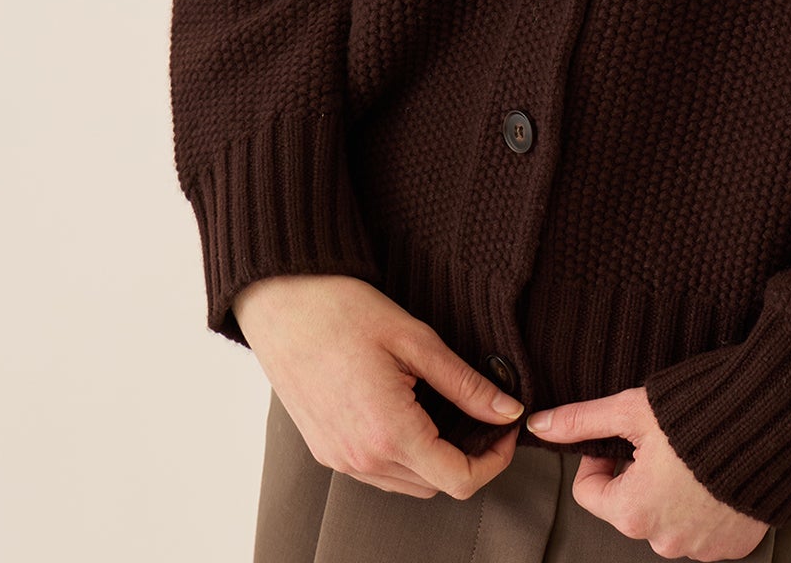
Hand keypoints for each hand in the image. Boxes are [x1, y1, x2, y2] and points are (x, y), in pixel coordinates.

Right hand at [233, 273, 526, 498]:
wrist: (283, 304)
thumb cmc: (344, 312)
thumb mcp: (416, 340)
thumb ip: (465, 383)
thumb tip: (506, 410)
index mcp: (389, 433)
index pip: (459, 480)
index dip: (495, 460)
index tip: (507, 426)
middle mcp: (362, 459)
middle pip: (436, 485)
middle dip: (469, 456)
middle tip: (485, 412)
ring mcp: (340, 460)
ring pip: (408, 484)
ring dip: (436, 458)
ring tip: (450, 410)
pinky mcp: (326, 451)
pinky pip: (378, 473)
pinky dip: (405, 455)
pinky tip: (412, 414)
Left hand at [526, 386, 769, 559]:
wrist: (776, 419)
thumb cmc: (701, 411)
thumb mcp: (635, 409)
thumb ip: (584, 421)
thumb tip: (539, 424)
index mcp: (633, 511)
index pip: (590, 492)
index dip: (600, 457)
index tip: (622, 434)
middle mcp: (664, 541)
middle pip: (631, 506)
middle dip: (639, 474)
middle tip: (663, 437)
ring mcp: (703, 548)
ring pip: (669, 518)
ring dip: (673, 491)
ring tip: (694, 451)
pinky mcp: (736, 545)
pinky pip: (707, 528)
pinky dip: (707, 504)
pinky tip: (719, 470)